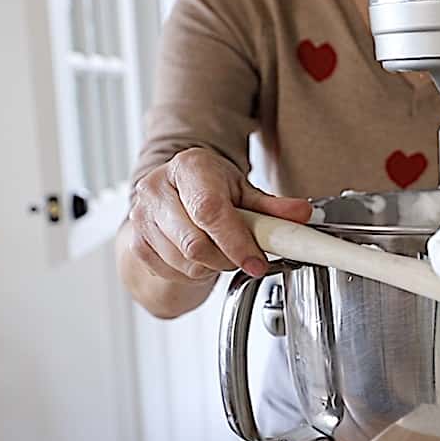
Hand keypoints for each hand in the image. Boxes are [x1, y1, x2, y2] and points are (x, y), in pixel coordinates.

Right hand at [125, 148, 312, 283]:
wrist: (177, 190)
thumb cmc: (211, 187)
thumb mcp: (245, 191)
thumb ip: (274, 207)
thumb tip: (303, 214)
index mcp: (189, 168)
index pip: (210, 211)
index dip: (236, 242)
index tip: (257, 262)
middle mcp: (157, 189)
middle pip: (195, 244)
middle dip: (228, 259)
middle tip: (244, 255)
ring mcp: (141, 217)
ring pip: (185, 263)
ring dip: (213, 267)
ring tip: (222, 250)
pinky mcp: (136, 242)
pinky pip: (172, 272)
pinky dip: (194, 273)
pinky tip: (202, 256)